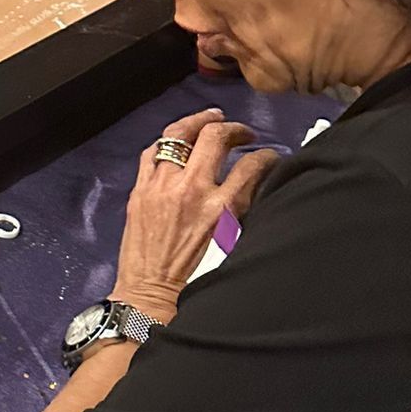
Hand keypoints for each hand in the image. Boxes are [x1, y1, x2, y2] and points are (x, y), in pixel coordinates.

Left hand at [113, 107, 279, 324]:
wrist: (150, 293)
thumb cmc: (193, 278)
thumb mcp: (231, 245)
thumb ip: (242, 210)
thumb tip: (254, 183)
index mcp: (220, 209)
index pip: (252, 166)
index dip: (267, 156)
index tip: (270, 156)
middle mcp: (191, 190)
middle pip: (215, 138)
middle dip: (235, 129)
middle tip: (244, 133)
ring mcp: (161, 186)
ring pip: (178, 135)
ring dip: (198, 122)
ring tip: (212, 118)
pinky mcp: (140, 190)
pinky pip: (152, 152)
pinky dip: (167, 142)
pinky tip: (177, 140)